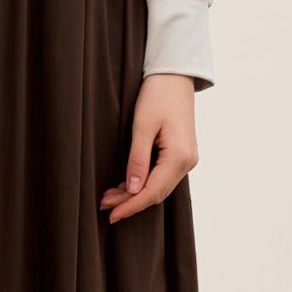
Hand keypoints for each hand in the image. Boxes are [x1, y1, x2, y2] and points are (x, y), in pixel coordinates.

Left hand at [99, 73, 198, 222]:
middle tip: (103, 204)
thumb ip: (138, 159)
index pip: (152, 192)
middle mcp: (187, 162)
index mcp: (179, 156)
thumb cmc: (157, 95)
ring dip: (135, 194)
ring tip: (110, 196)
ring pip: (159, 187)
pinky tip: (126, 185)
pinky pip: (162, 176)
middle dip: (130, 202)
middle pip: (156, 193)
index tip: (111, 214)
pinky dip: (143, 183)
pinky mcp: (181, 155)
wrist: (174, 76)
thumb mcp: (142, 126)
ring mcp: (187, 159)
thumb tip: (133, 190)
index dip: (131, 206)